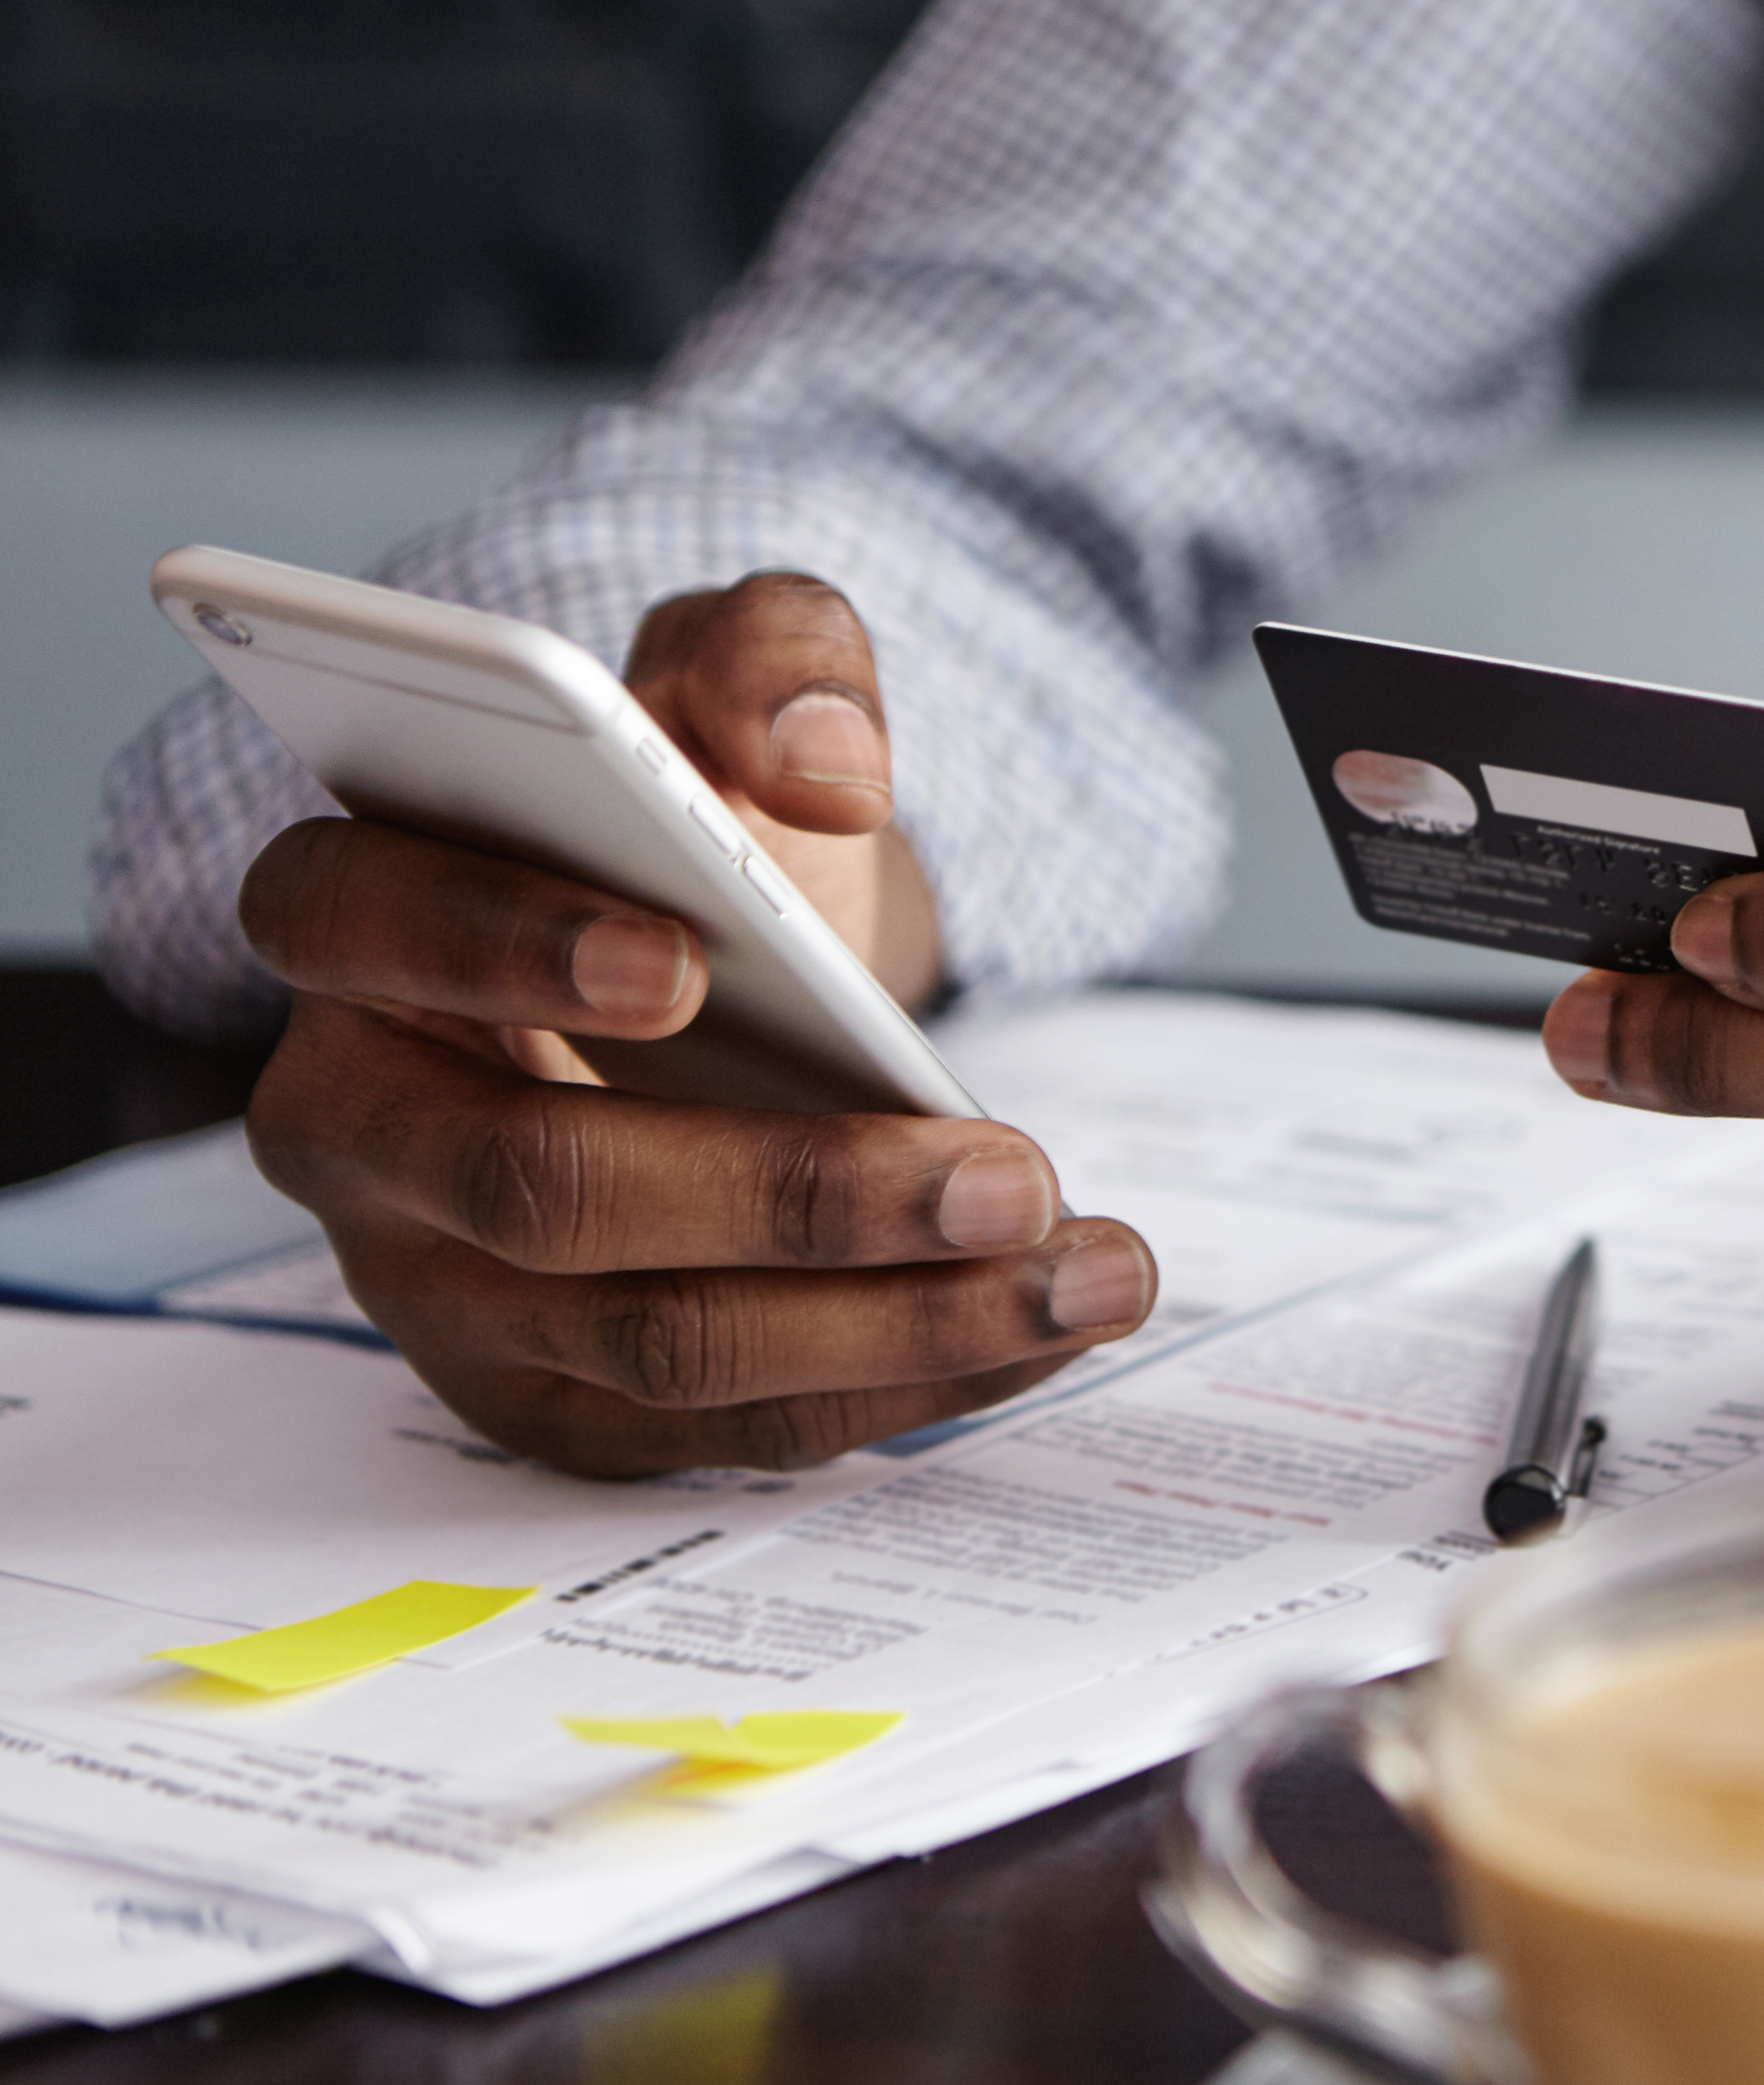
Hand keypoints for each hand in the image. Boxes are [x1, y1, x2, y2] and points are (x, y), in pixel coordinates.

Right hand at [236, 572, 1155, 1476]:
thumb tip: (824, 762)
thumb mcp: (737, 685)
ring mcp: (449, 1288)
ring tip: (1088, 1264)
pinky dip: (910, 1381)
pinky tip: (1045, 1319)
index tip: (685, 959)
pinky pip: (733, 1426)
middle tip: (1005, 1171)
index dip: (502, 945)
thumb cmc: (693, 828)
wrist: (732, 968)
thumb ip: (774, 659)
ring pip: (658, 1341)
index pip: (359, 925)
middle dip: (790, 1193)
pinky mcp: (560, 1399)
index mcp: (354, 919)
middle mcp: (364, 1127)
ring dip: (899, 1318)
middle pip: (541, 1190)